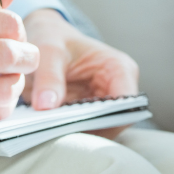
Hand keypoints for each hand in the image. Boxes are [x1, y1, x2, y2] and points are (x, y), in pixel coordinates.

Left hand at [22, 8, 138, 137]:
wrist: (48, 41)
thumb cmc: (54, 40)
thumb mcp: (49, 51)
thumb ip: (49, 77)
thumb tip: (46, 106)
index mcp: (119, 69)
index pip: (126, 104)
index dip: (106, 118)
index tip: (75, 124)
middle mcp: (119, 89)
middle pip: (114, 122)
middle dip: (88, 130)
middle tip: (57, 133)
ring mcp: (107, 105)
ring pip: (101, 132)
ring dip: (78, 133)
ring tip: (52, 133)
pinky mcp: (92, 116)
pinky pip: (86, 131)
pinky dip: (70, 133)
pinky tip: (52, 132)